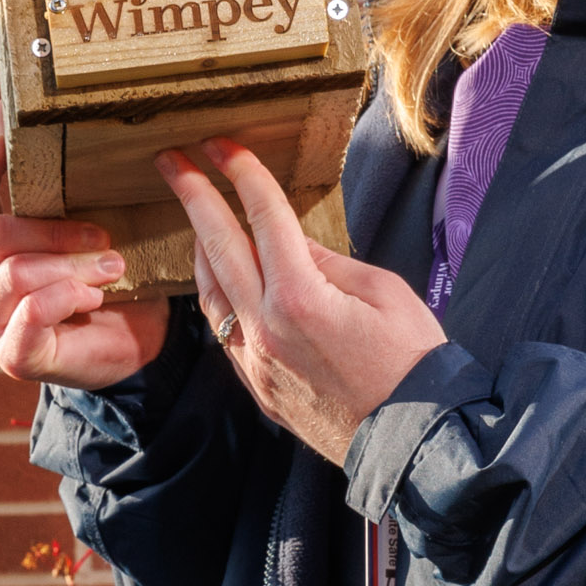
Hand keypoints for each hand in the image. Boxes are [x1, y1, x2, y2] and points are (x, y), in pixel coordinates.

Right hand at [0, 119, 174, 392]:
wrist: (141, 339)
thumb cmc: (107, 275)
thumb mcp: (84, 218)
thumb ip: (48, 179)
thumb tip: (6, 108)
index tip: (5, 140)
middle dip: (52, 231)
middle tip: (101, 236)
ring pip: (13, 274)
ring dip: (68, 266)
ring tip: (111, 268)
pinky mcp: (12, 355)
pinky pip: (30, 311)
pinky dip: (66, 297)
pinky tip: (92, 298)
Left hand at [164, 143, 446, 467]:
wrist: (413, 440)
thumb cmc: (413, 363)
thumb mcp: (383, 292)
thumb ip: (329, 260)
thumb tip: (290, 239)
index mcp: (300, 298)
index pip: (262, 218)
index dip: (241, 174)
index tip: (222, 146)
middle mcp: (266, 330)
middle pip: (217, 248)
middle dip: (192, 197)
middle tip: (172, 162)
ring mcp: (256, 363)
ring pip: (210, 293)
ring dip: (199, 247)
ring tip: (197, 215)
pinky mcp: (258, 388)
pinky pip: (222, 332)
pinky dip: (216, 296)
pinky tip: (221, 278)